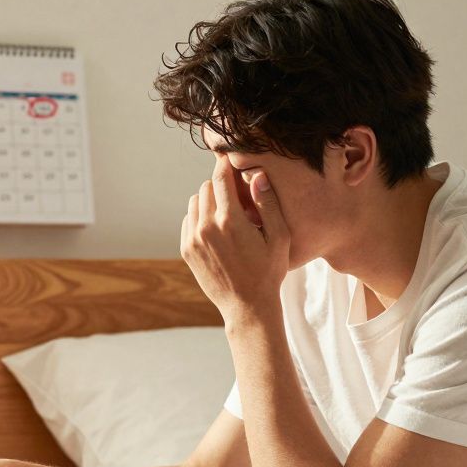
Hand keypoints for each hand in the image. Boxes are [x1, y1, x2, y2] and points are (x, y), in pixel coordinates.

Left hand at [180, 155, 289, 323]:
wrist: (247, 306)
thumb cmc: (269, 271)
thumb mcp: (279, 237)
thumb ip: (268, 203)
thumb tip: (256, 175)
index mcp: (230, 221)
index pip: (221, 177)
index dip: (226, 165)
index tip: (231, 160)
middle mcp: (207, 227)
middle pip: (207, 187)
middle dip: (221, 186)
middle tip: (238, 197)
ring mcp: (193, 239)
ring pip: (196, 202)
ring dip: (210, 201)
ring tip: (228, 214)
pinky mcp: (187, 250)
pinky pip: (189, 220)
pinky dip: (200, 218)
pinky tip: (218, 230)